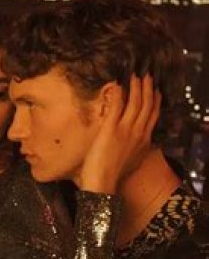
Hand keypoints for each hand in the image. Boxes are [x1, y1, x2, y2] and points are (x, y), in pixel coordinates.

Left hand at [79, 74, 159, 193]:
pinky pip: (116, 107)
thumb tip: (139, 146)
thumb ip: (137, 150)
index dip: (155, 102)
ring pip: (135, 103)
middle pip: (147, 106)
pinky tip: (118, 84)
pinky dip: (118, 94)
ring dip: (136, 87)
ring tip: (135, 75)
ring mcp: (125, 130)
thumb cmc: (113, 175)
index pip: (153, 116)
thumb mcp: (132, 162)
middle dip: (148, 89)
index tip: (156, 91)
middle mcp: (138, 133)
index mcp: (144, 141)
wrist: (103, 182)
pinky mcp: (111, 129)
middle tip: (147, 76)